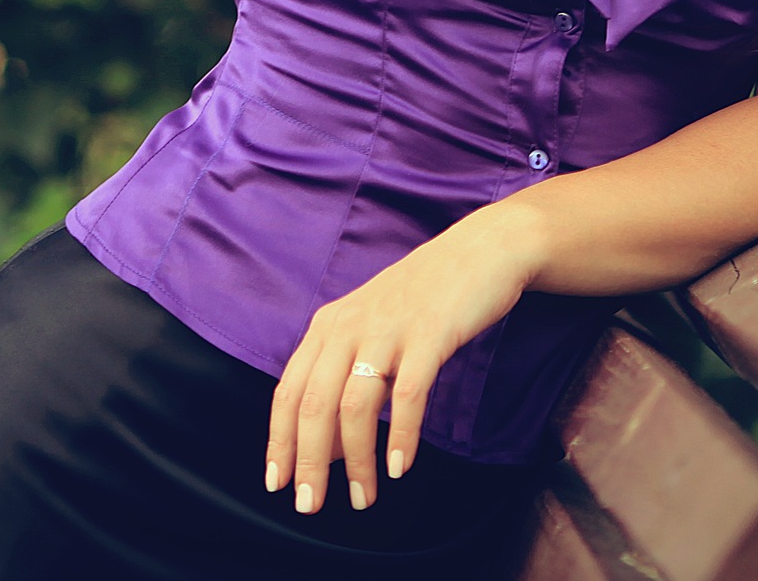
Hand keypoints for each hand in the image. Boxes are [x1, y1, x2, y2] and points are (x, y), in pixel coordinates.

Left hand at [263, 202, 544, 514]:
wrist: (480, 251)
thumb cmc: (425, 300)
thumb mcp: (373, 335)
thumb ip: (348, 384)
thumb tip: (328, 451)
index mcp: (329, 326)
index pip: (289, 391)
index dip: (279, 440)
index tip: (276, 483)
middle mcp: (349, 326)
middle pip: (314, 403)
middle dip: (309, 461)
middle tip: (310, 505)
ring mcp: (388, 329)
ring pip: (355, 404)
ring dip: (357, 459)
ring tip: (364, 497)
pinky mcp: (429, 334)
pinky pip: (408, 393)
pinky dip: (401, 435)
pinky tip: (400, 467)